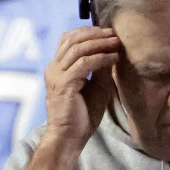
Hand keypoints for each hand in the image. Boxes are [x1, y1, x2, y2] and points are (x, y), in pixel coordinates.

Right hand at [43, 27, 119, 144]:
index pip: (68, 39)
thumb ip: (99, 69)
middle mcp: (53, 69)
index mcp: (57, 68)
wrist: (69, 138)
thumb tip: (111, 51)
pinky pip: (84, 64)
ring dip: (100, 43)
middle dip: (95, 34)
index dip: (88, 32)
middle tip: (114, 33)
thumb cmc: (82, 116)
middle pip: (72, 39)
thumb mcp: (94, 87)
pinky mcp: (64, 84)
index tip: (108, 32)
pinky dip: (101, 58)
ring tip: (116, 43)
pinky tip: (113, 58)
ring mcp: (56, 76)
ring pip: (77, 48)